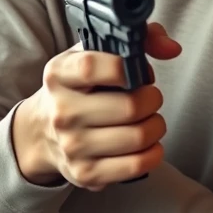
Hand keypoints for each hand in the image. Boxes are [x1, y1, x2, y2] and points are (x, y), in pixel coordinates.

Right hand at [13, 23, 181, 188]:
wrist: (41, 132)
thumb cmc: (81, 87)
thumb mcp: (97, 53)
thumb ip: (140, 38)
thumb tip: (171, 48)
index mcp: (59, 75)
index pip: (92, 67)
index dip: (126, 67)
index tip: (139, 71)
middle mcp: (61, 112)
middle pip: (130, 107)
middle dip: (153, 99)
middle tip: (149, 98)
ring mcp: (72, 146)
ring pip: (138, 136)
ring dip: (156, 125)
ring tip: (149, 119)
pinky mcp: (85, 173)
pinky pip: (136, 165)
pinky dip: (153, 153)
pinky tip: (147, 143)